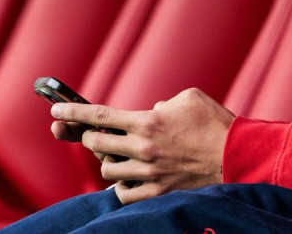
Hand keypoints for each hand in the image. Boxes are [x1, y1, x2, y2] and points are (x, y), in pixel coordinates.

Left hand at [50, 88, 234, 204]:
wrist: (236, 155)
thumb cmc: (215, 122)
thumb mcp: (188, 97)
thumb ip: (162, 103)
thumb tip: (151, 112)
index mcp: (147, 121)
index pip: (98, 116)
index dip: (72, 112)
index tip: (55, 109)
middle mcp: (143, 148)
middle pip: (95, 145)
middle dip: (89, 138)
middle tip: (96, 135)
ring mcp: (149, 173)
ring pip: (108, 171)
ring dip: (109, 161)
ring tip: (120, 156)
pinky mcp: (158, 191)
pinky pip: (124, 194)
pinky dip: (122, 185)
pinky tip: (130, 177)